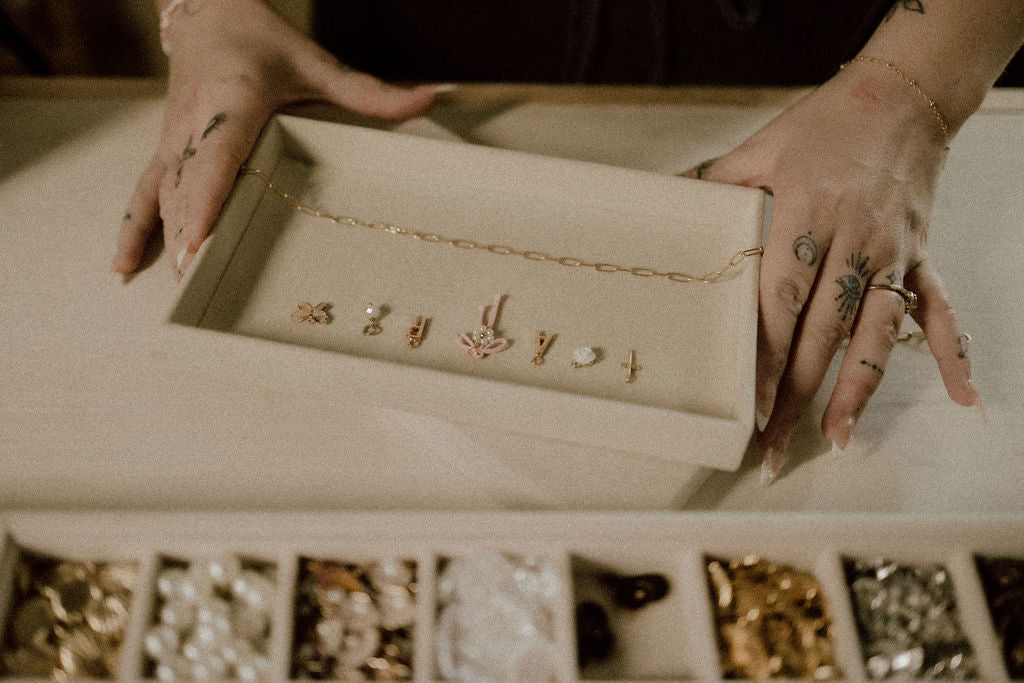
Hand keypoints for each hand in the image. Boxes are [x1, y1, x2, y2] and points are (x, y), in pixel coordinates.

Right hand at [111, 0, 442, 281]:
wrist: (209, 11)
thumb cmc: (264, 40)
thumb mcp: (319, 64)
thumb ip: (373, 91)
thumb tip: (434, 97)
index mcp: (231, 103)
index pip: (216, 159)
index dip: (204, 203)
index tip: (199, 245)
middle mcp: (194, 124)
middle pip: (188, 189)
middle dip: (190, 238)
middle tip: (200, 286)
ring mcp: (173, 139)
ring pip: (164, 196)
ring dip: (168, 242)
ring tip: (179, 289)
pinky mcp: (164, 148)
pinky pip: (142, 193)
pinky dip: (132, 230)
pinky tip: (122, 268)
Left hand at [683, 65, 980, 483]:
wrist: (903, 93)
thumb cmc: (825, 123)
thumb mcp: (760, 147)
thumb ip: (712, 183)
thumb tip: (662, 199)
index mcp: (806, 215)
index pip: (781, 299)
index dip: (766, 353)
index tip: (750, 401)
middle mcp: (853, 241)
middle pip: (823, 331)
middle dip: (797, 392)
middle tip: (774, 444)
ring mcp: (891, 253)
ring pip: (877, 333)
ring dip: (858, 389)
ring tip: (839, 440)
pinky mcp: (919, 256)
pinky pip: (940, 310)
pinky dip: (953, 352)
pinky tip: (963, 396)